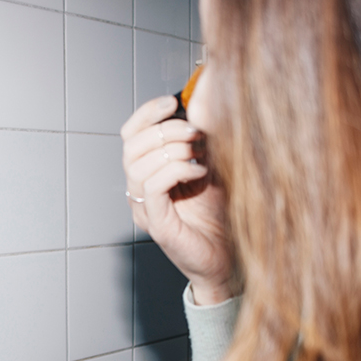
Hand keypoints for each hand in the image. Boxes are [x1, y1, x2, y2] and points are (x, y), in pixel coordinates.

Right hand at [122, 96, 233, 304]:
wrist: (229, 258)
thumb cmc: (221, 215)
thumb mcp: (211, 165)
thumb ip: (200, 140)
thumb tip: (202, 104)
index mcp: (147, 173)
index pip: (130, 135)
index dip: (146, 114)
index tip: (171, 101)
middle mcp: (139, 190)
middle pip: (130, 147)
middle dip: (164, 130)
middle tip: (194, 132)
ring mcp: (145, 208)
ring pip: (138, 165)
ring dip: (171, 149)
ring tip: (199, 152)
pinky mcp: (156, 223)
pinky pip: (152, 186)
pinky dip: (176, 171)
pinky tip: (199, 171)